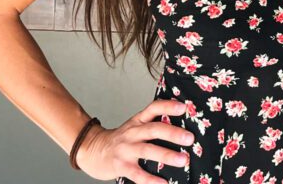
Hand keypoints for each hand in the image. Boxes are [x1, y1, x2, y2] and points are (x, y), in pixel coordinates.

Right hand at [75, 99, 193, 181]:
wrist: (92, 150)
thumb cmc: (121, 140)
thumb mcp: (135, 126)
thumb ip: (153, 124)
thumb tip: (181, 129)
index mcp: (138, 121)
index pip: (153, 108)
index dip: (168, 106)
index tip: (183, 107)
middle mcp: (132, 133)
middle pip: (154, 129)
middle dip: (173, 133)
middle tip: (190, 138)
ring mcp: (126, 150)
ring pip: (148, 150)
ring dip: (167, 155)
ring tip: (183, 160)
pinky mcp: (121, 166)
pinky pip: (137, 174)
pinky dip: (151, 179)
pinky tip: (163, 183)